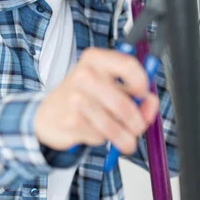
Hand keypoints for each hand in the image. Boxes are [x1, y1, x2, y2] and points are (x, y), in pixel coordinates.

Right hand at [34, 47, 158, 152]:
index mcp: (95, 58)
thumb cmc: (83, 96)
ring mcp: (76, 99)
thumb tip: (150, 103)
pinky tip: (99, 132)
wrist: (49, 115)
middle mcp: (84, 75)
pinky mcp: (72, 121)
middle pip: (124, 104)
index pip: (129, 66)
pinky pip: (102, 136)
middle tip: (138, 126)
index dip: (143, 84)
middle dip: (138, 122)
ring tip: (126, 139)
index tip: (144, 95)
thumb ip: (132, 91)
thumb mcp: (106, 84)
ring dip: (126, 137)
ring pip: (115, 125)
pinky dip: (107, 140)